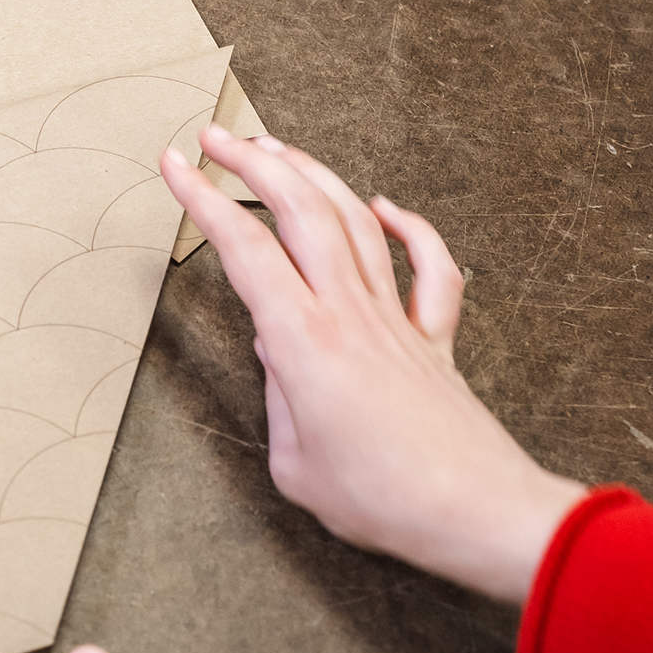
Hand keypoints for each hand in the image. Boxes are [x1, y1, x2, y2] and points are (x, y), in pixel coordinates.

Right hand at [163, 126, 585, 602]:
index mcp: (306, 341)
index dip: (202, 199)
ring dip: (314, 176)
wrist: (478, 514)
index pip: (244, 249)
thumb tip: (277, 357)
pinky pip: (430, 268)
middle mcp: (351, 314)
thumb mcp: (295, 463)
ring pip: (356, 222)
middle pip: (301, 211)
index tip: (174, 166)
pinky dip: (410, 227)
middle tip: (216, 138)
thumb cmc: (385, 500)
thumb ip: (277, 399)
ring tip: (278, 151)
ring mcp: (398, 321)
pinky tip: (386, 206)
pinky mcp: (436, 341)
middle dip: (253, 163)